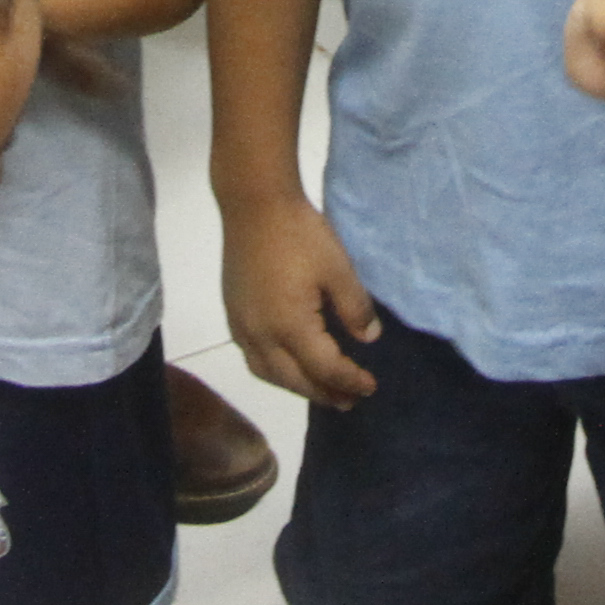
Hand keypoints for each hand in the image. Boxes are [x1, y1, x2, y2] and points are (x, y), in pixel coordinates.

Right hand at [219, 189, 380, 403]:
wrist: (254, 204)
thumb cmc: (300, 233)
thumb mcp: (338, 268)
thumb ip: (355, 308)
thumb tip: (368, 339)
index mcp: (291, 327)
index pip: (325, 369)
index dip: (350, 381)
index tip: (371, 387)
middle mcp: (261, 335)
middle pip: (294, 380)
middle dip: (323, 393)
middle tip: (349, 401)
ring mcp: (242, 326)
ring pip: (269, 373)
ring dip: (296, 386)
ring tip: (319, 388)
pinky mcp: (233, 313)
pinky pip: (253, 357)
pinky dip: (274, 370)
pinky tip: (287, 363)